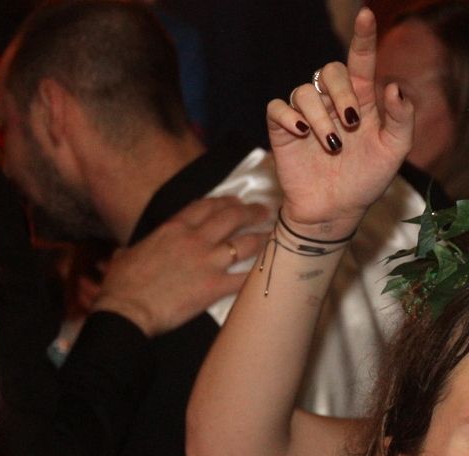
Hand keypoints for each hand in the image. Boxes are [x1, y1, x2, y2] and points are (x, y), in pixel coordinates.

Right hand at [93, 195, 268, 335]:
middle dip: (250, 211)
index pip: (205, 206)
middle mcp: (195, 240)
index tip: (234, 201)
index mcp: (173, 229)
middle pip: (231, 217)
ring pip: (245, 242)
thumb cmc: (121, 285)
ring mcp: (208, 262)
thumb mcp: (124, 257)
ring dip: (261, 237)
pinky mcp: (215, 286)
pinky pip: (245, 278)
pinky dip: (258, 273)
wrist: (127, 309)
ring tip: (271, 235)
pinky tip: (268, 270)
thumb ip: (132, 251)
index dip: (224, 201)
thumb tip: (122, 254)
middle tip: (262, 211)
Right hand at [268, 8, 412, 237]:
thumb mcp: (395, 151)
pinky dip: (288, 116)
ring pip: (304, 91)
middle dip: (341, 93)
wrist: (334, 210)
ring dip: (319, 115)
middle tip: (351, 124)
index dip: (363, 37)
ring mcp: (305, 116)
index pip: (361, 61)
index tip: (366, 15)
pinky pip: (278, 109)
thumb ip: (401, 118)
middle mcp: (331, 103)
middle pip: (329, 71)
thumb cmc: (366, 180)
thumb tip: (392, 88)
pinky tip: (301, 133)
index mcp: (362, 100)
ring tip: (331, 143)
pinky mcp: (282, 132)